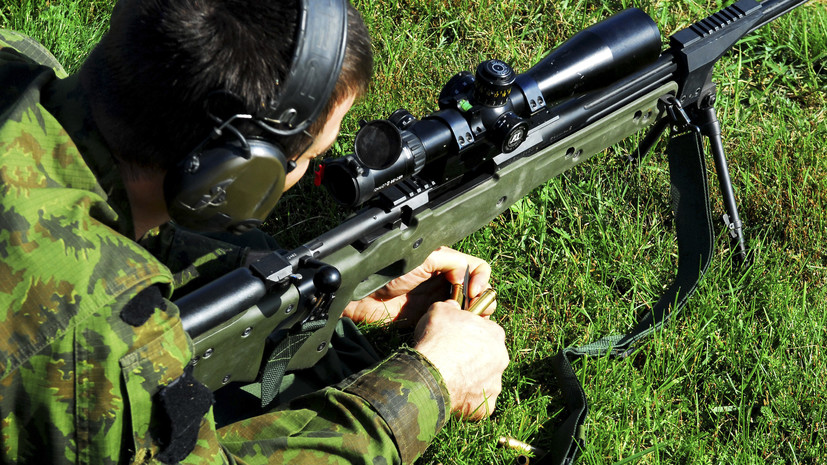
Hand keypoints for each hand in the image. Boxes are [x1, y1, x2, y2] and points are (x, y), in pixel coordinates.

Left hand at [343, 246, 494, 326]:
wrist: (361, 296)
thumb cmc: (385, 272)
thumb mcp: (422, 257)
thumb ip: (449, 260)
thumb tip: (467, 276)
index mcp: (444, 261)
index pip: (476, 267)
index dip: (481, 278)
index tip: (474, 292)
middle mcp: (443, 279)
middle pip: (477, 288)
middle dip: (482, 298)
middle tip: (476, 310)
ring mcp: (437, 299)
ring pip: (467, 307)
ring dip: (475, 313)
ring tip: (470, 320)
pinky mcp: (429, 318)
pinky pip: (452, 321)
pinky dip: (460, 325)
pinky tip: (457, 328)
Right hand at [414, 300, 508, 419]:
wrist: (431, 375)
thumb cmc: (437, 340)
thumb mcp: (439, 310)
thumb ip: (450, 307)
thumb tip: (452, 306)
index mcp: (495, 334)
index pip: (488, 331)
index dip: (472, 334)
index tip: (458, 337)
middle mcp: (501, 359)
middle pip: (489, 357)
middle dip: (474, 358)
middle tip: (453, 359)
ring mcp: (495, 384)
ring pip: (484, 381)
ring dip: (471, 380)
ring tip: (449, 379)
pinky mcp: (486, 406)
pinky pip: (477, 401)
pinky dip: (467, 400)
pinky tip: (451, 394)